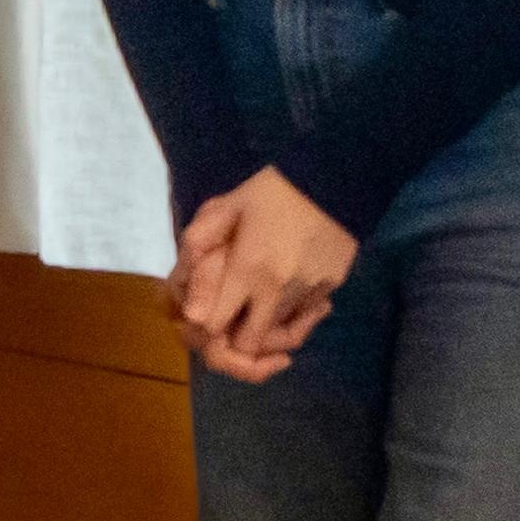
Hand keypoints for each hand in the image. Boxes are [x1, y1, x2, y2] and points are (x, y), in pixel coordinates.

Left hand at [171, 167, 358, 385]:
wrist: (335, 176)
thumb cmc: (273, 190)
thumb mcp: (226, 207)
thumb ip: (198, 247)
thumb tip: (185, 306)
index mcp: (246, 270)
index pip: (215, 328)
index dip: (206, 329)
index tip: (207, 316)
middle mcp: (278, 291)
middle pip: (251, 344)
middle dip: (239, 338)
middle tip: (236, 317)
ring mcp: (310, 292)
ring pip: (283, 332)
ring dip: (270, 323)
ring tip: (266, 292)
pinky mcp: (333, 287)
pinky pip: (309, 314)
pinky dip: (298, 310)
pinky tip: (293, 281)